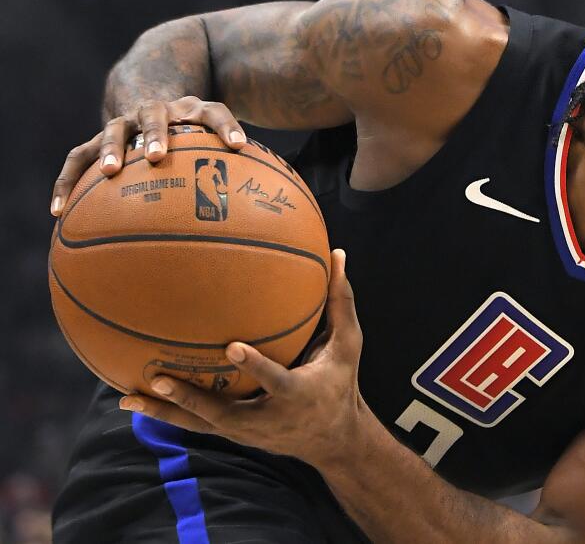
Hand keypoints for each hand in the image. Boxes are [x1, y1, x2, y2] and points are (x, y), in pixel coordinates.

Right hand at [50, 96, 246, 215]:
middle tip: (158, 155)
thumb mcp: (213, 152)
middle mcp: (156, 112)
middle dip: (156, 133)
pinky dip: (66, 182)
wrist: (153, 108)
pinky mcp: (97, 140)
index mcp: (192, 112)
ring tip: (111, 172)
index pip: (214, 111)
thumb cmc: (193, 147)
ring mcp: (124, 123)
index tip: (239, 145)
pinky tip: (58, 211)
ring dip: (112, 149)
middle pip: (154, 114)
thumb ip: (232, 174)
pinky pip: (77, 159)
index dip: (227, 126)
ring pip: (113, 130)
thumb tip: (259, 225)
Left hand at [119, 249, 368, 467]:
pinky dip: (166, 414)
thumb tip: (337, 254)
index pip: (273, 381)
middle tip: (159, 377)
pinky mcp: (233, 434)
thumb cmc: (340, 383)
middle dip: (191, 398)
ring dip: (164, 411)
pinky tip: (136, 400)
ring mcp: (246, 430)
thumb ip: (341, 303)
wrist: (333, 439)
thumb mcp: (347, 346)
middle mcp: (267, 418)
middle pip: (222, 412)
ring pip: (200, 424)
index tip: (231, 346)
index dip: (254, 366)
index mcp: (296, 393)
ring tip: (128, 396)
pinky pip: (196, 424)